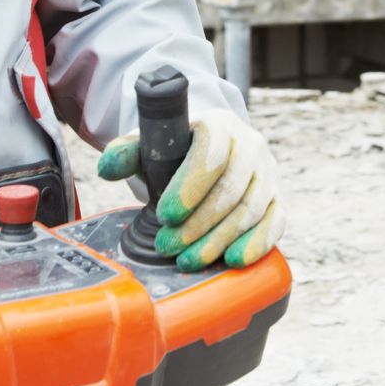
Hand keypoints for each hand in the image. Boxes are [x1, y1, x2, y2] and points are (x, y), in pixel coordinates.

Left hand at [98, 109, 283, 270]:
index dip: (189, 187)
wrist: (211, 147)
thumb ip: (126, 151)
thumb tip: (107, 167)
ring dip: (219, 240)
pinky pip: (276, 221)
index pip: (211, 153)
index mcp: (219, 125)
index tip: (165, 215)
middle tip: (167, 247)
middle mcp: (250, 145)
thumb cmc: (177, 149)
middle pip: (231, 189)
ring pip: (251, 209)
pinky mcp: (277, 197)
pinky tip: (233, 260)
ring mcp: (267, 172)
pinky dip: (257, 243)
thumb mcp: (150, 143)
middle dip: (198, 225)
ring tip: (188, 260)